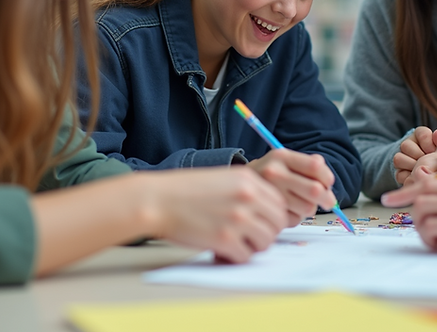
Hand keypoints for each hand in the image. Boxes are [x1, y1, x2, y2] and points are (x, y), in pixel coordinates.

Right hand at [152, 167, 287, 262]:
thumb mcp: (222, 179)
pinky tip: (221, 252)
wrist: (157, 200)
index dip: (271, 218)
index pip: (279, 204)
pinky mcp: (225, 239)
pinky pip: (246, 256)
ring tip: (235, 245)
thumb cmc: (184, 191)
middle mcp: (248, 197)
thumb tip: (264, 215)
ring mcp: (238, 218)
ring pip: (266, 242)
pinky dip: (235, 258)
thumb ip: (246, 192)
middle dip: (265, 234)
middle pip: (277, 224)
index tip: (260, 224)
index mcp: (248, 180)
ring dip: (252, 247)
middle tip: (248, 238)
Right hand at [248, 149, 335, 225]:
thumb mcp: (282, 160)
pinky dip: (296, 218)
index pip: (315, 167)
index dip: (327, 177)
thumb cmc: (266, 174)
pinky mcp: (266, 213)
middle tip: (329, 202)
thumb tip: (325, 176)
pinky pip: (294, 220)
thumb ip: (306, 164)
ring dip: (310, 208)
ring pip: (307, 208)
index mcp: (281, 157)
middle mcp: (274, 173)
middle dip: (327, 198)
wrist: (233, 186)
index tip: (328, 184)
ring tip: (301, 204)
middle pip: (315, 190)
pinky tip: (288, 211)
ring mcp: (270, 194)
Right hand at [394, 127, 436, 185]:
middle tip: (430, 162)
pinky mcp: (400, 173)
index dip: (428, 143)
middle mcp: (411, 145)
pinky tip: (421, 178)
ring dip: (413, 166)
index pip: (422, 133)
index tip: (434, 150)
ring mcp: (404, 158)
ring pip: (398, 159)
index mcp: (425, 136)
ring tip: (426, 171)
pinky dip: (409, 178)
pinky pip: (399, 174)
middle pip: (405, 145)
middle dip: (419, 156)